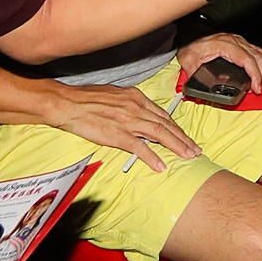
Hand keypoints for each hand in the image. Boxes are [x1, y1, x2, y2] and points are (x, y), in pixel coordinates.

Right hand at [40, 81, 199, 171]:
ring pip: (159, 134)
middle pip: (166, 124)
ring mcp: (128, 121)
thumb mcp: (113, 95)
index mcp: (135, 97)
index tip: (185, 136)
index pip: (162, 114)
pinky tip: (161, 165)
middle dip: (183, 138)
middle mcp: (136, 107)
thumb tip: (138, 112)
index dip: (176, 126)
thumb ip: (128, 104)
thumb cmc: (85, 98)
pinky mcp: (117, 134)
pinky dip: (152, 157)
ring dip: (176, 146)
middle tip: (195, 149)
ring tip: (188, 156)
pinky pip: (139, 147)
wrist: (66, 103)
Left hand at [177, 32, 261, 92]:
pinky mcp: (243, 44)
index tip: (256, 87)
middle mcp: (236, 41)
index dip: (255, 74)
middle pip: (259, 58)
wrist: (191, 35)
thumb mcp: (189, 61)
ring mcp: (241, 42)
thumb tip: (199, 87)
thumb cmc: (192, 45)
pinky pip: (260, 52)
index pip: (247, 59)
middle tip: (258, 90)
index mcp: (225, 45)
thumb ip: (194, 74)